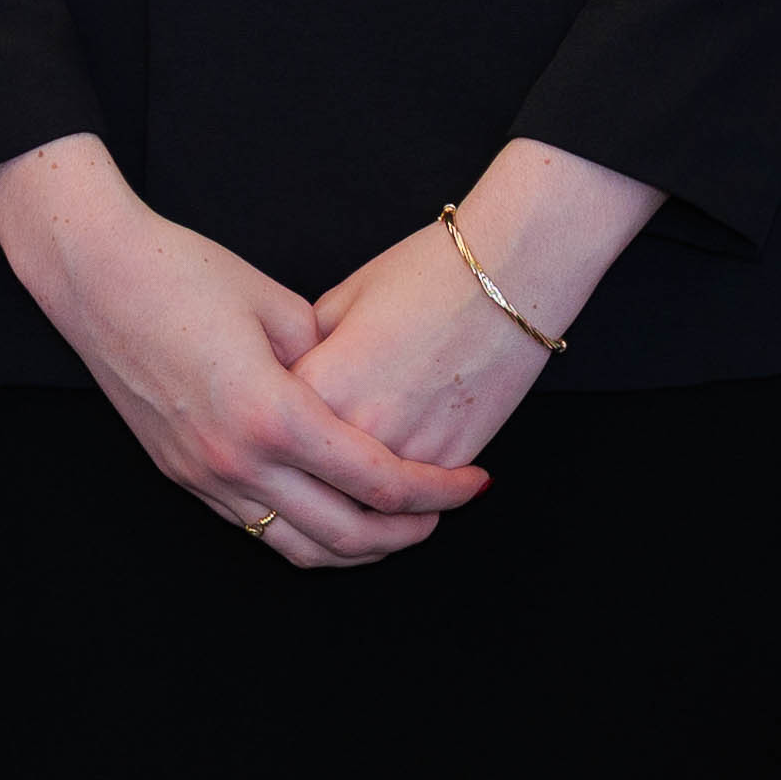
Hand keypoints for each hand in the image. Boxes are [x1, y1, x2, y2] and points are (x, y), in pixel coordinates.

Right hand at [0, 136, 482, 567]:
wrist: (94, 275)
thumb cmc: (185, 271)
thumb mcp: (280, 307)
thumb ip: (333, 362)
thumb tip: (367, 398)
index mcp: (271, 415)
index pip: (377, 481)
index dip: (437, 491)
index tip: (475, 482)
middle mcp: (236, 461)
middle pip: (344, 536)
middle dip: (407, 533)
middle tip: (445, 513)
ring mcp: (203, 476)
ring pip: (295, 548)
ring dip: (355, 548)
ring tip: (395, 524)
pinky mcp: (182, 475)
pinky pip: (255, 528)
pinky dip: (304, 532)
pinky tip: (332, 507)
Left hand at [291, 224, 561, 476]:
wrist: (507, 277)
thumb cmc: (422, 276)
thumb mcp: (340, 301)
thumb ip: (306, 354)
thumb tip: (290, 386)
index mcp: (318, 388)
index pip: (274, 434)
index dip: (278, 423)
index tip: (284, 416)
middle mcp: (357, 432)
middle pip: (316, 479)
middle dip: (312, 471)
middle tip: (315, 457)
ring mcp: (406, 453)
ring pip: (364, 503)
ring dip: (357, 496)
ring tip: (357, 477)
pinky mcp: (450, 463)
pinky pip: (412, 498)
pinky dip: (403, 491)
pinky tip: (402, 468)